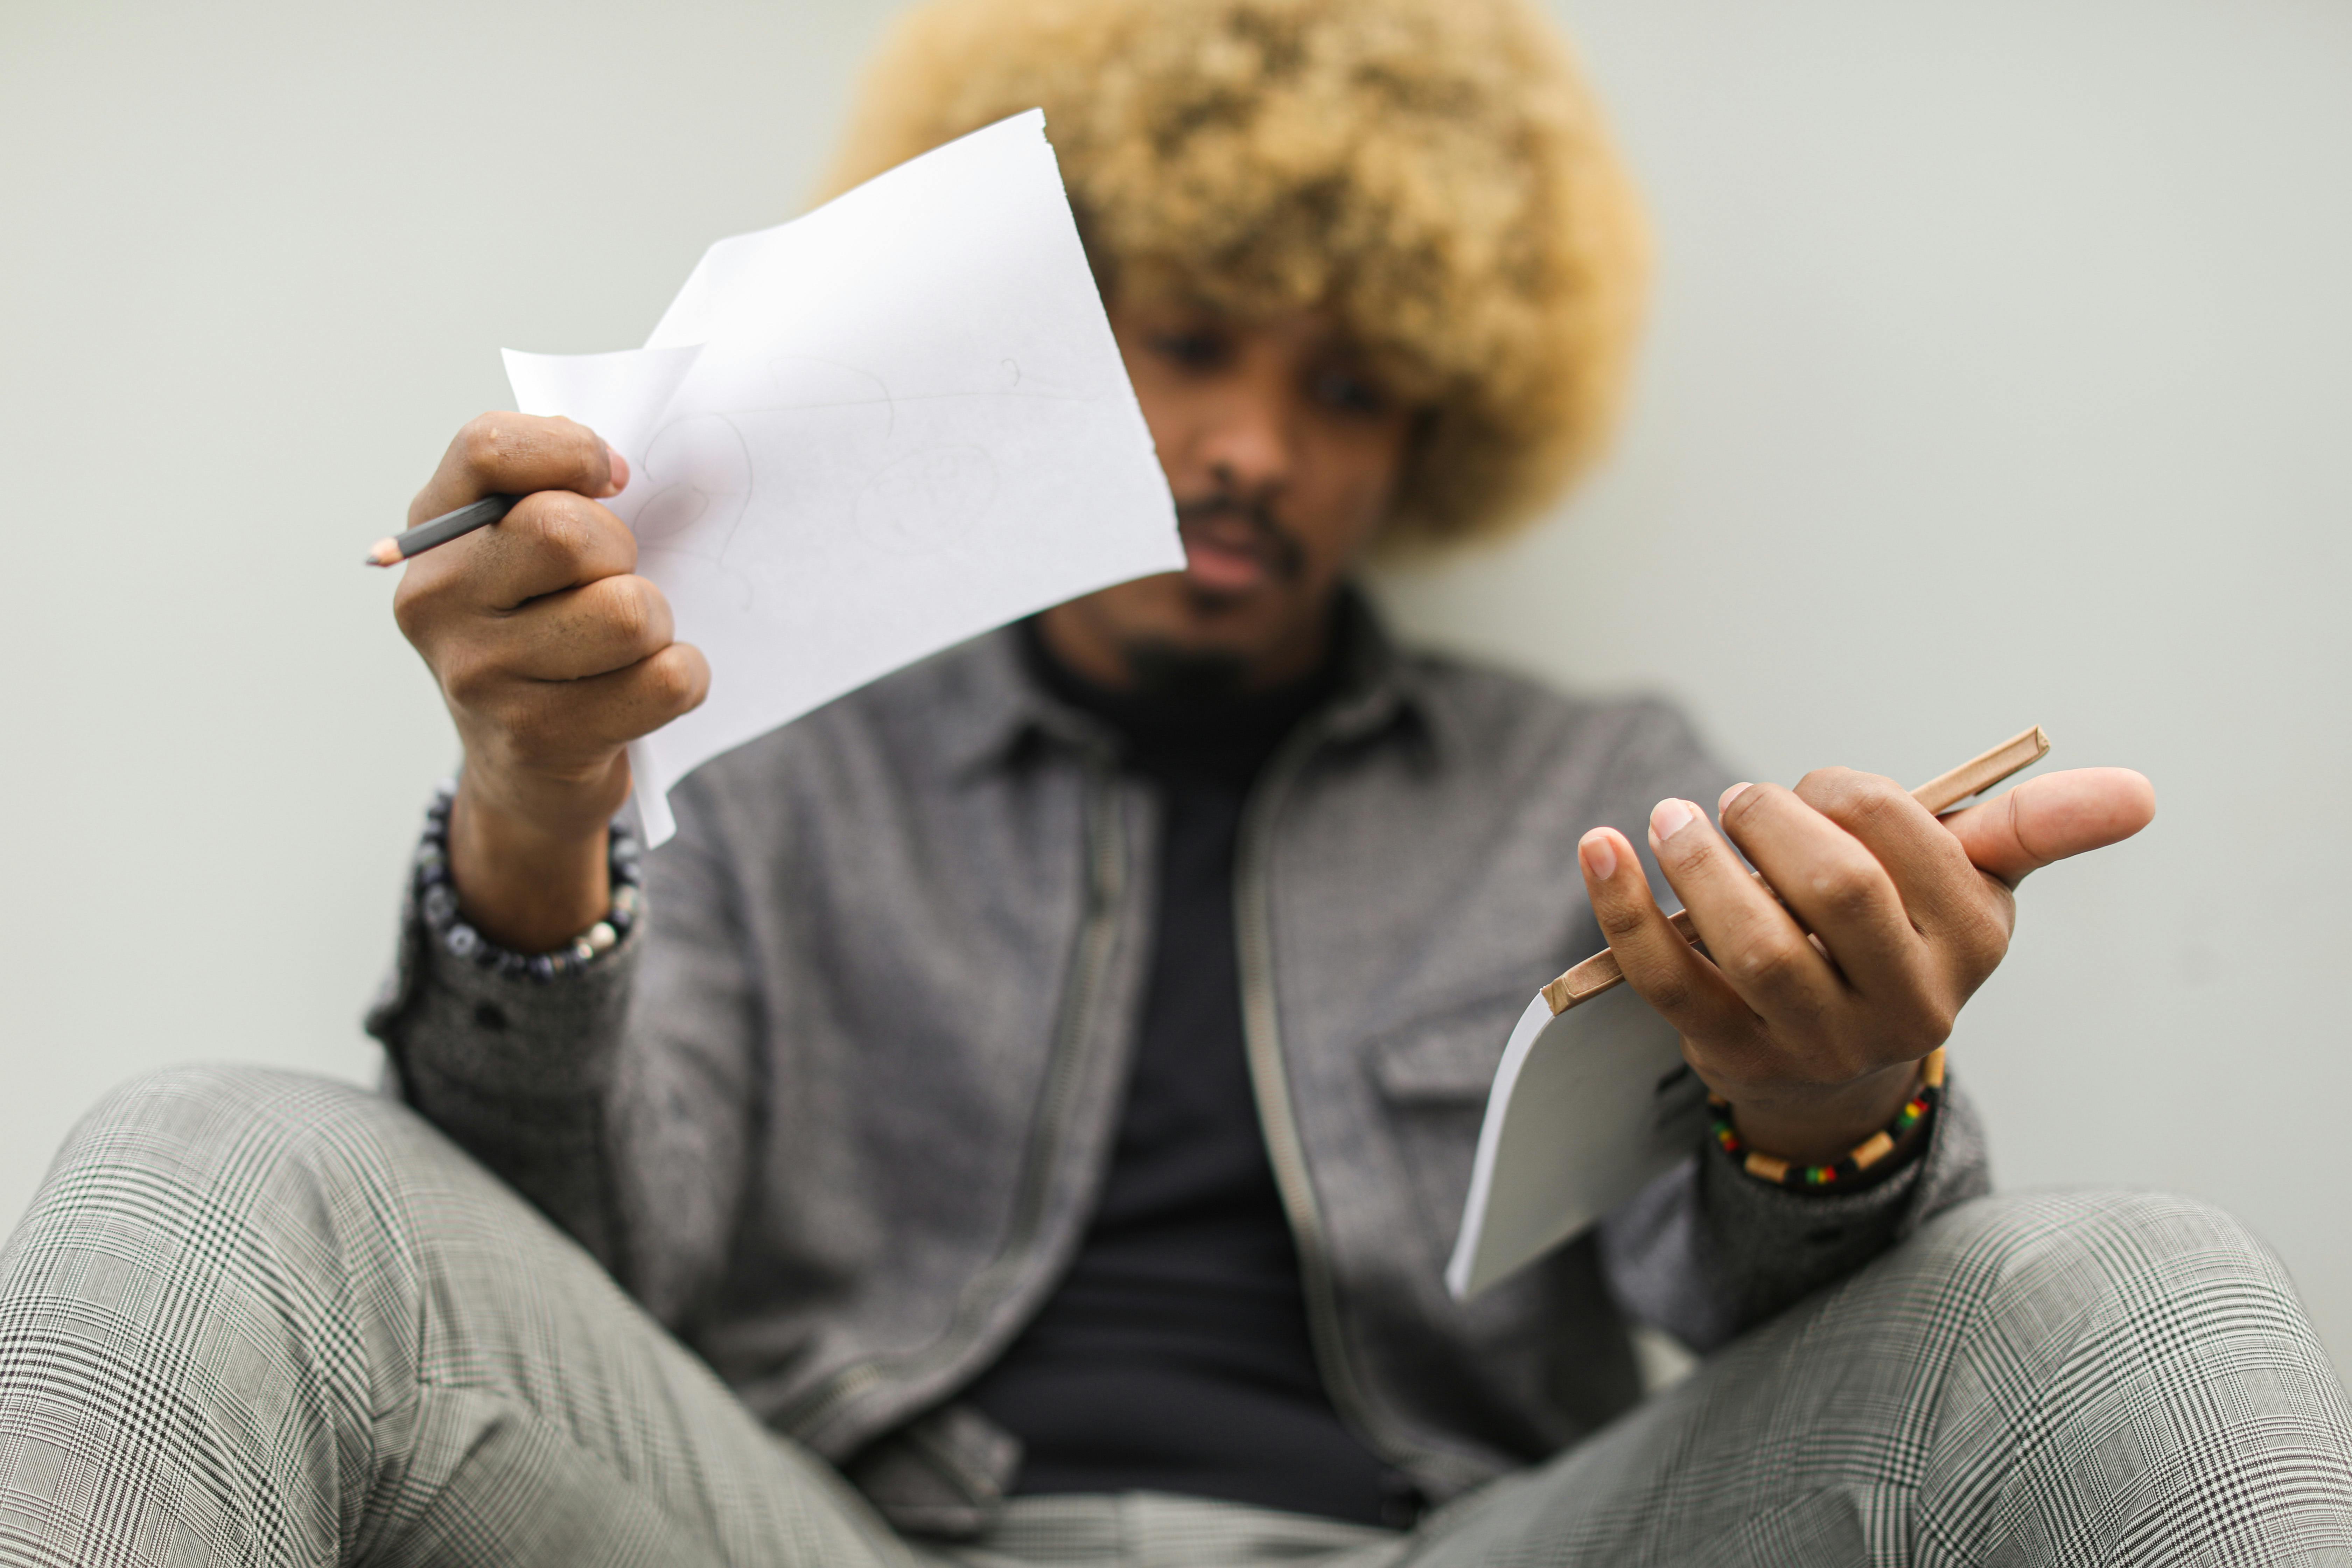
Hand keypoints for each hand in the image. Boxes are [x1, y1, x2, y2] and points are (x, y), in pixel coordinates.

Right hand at [392, 413, 709, 948]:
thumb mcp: (522, 549)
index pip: (488, 448)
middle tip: (608, 583)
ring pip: (629, 611)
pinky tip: (639, 688)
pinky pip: (666, 680)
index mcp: (434, 535)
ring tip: (623, 644)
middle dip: (620, 553)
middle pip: (570, 532)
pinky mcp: (540, 738)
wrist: (525, 768)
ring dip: (655, 622)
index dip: (572, 450)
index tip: (610, 479)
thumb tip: (612, 468)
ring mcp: (480, 676)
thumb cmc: (542, 629)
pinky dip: (681, 676)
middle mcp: (438, 601)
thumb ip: (551, 487)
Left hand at [1577, 766, 2155, 1163]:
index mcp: (1970, 945)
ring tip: (1677, 820)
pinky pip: (1663, 976)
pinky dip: (1622, 905)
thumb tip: (2142, 790)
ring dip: (1702, 861)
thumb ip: (2037, 826)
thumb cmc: (1896, 935)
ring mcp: (1812, 1039)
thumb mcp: (1970, 882)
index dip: (1845, 790)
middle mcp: (1903, 1004)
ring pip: (1751, 941)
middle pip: (1834, 890)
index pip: (1902, 837)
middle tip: (1743, 800)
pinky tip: (1598, 846)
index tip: (1818, 787)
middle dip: (1776, 821)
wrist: (1836, 1064)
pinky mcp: (1728, 1051)